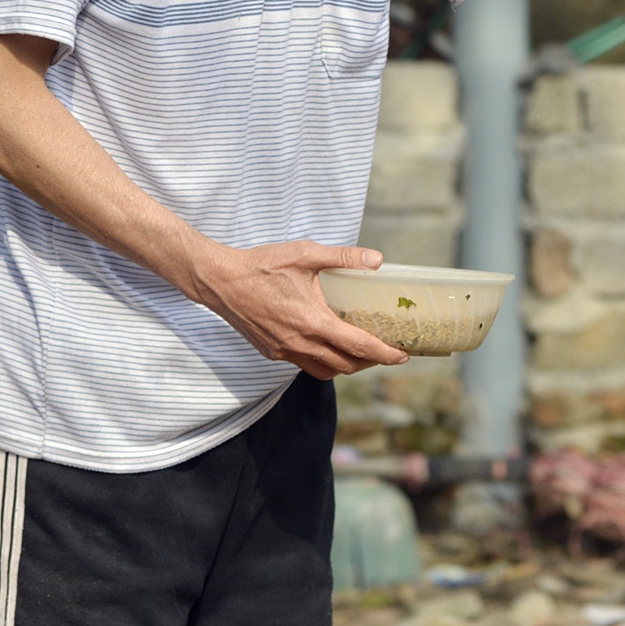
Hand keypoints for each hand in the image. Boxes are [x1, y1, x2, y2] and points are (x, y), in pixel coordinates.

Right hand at [189, 241, 407, 378]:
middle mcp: (299, 343)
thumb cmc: (263, 264)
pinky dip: (323, 360)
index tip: (403, 355)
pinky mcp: (272, 352)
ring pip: (325, 371)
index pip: (358, 347)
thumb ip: (343, 258)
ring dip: (347, 365)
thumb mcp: (306, 254)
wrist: (220, 281)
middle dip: (370, 361)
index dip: (385, 354)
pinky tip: (329, 342)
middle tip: (386, 349)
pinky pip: (305, 365)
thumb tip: (377, 259)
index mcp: (312, 321)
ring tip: (362, 349)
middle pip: (346, 366)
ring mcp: (284, 351)